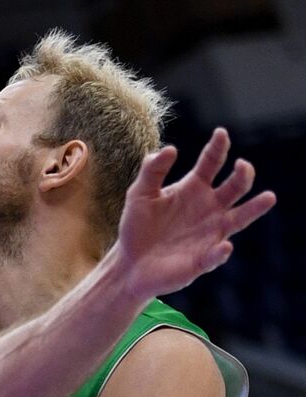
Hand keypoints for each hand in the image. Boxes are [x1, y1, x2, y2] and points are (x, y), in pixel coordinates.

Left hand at [114, 127, 275, 299]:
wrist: (129, 263)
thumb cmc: (137, 227)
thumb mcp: (139, 194)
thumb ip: (152, 170)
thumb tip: (169, 148)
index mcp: (194, 188)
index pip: (212, 162)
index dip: (218, 147)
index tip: (221, 133)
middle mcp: (209, 207)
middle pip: (234, 187)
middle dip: (242, 175)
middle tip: (242, 166)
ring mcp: (210, 232)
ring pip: (240, 218)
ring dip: (254, 208)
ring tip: (268, 197)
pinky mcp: (203, 259)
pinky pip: (216, 255)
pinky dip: (220, 251)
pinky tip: (224, 246)